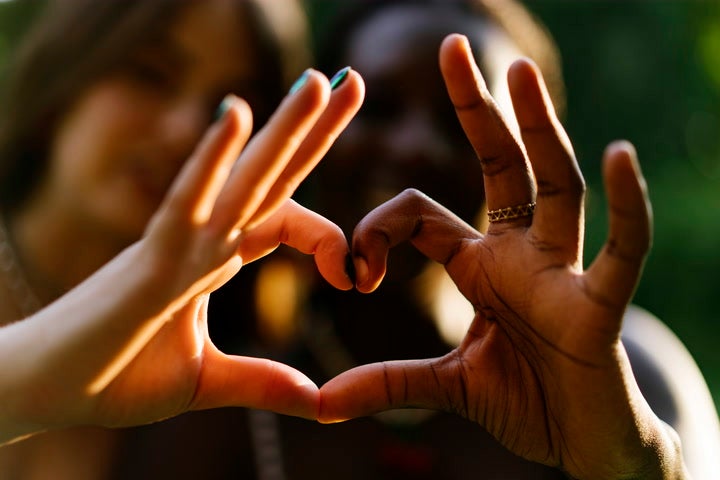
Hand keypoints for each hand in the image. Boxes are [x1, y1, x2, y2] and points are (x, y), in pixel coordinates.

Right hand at [0, 68, 363, 443]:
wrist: (48, 393)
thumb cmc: (114, 377)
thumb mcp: (206, 382)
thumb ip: (261, 382)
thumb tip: (317, 403)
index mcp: (217, 259)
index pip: (284, 220)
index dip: (328, 238)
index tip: (357, 277)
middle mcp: (204, 239)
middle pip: (271, 176)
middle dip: (313, 130)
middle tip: (352, 80)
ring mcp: (179, 243)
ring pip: (241, 178)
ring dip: (280, 128)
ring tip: (318, 80)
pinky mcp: (149, 259)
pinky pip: (186, 200)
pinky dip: (210, 159)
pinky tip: (235, 113)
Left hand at [320, 36, 686, 478]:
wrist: (581, 445)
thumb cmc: (524, 403)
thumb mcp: (446, 386)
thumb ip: (388, 382)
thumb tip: (320, 403)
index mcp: (481, 265)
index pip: (422, 213)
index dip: (379, 228)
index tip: (354, 271)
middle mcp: (523, 255)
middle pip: (500, 167)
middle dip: (476, 110)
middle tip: (451, 48)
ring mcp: (563, 273)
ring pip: (555, 186)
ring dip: (539, 130)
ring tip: (517, 72)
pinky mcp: (600, 307)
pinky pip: (620, 249)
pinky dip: (625, 206)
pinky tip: (621, 155)